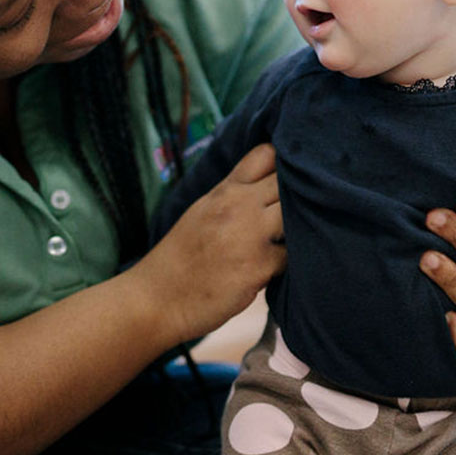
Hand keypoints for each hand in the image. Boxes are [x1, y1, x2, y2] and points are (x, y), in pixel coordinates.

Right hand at [132, 144, 285, 343]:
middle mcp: (239, 206)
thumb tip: (268, 183)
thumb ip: (234, 194)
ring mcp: (251, 235)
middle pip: (288, 183)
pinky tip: (273, 269)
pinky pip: (292, 256)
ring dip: (298, 228)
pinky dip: (287, 263)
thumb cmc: (181, 258)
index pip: (266, 155)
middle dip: (299, 195)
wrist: (156, 300)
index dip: (284, 162)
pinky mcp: (260, 266)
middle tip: (300, 213)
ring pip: (296, 216)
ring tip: (287, 241)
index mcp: (224, 191)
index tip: (292, 175)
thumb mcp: (203, 212)